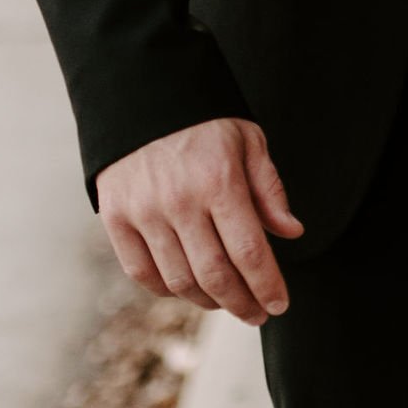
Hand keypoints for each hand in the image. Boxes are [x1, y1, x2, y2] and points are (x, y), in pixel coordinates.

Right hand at [95, 116, 303, 326]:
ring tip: (226, 302)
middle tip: (257, 313)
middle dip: (242, 303)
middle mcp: (180, 202)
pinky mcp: (115, 217)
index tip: (280, 304)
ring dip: (207, 301)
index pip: (250, 252)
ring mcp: (143, 212)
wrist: (139, 94)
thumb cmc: (203, 120)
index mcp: (219, 182)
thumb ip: (270, 189)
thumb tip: (292, 232)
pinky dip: (167, 289)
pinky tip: (187, 289)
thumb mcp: (248, 141)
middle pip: (215, 275)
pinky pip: (142, 272)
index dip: (267, 286)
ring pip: (179, 280)